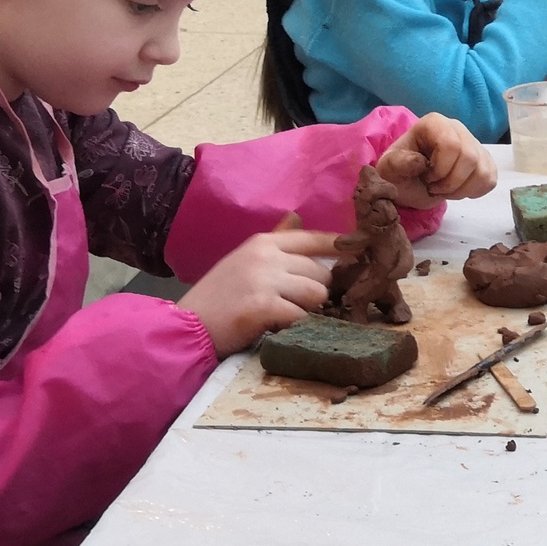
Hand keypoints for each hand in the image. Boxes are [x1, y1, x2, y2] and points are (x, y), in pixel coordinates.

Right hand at [177, 228, 336, 356]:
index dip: (339, 246)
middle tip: (297, 305)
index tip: (359, 251)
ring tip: (286, 316)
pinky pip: (301, 317)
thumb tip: (297, 218)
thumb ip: (275, 242)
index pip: (313, 238)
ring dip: (307, 310)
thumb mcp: (244, 260)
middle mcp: (266, 256)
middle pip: (320, 272)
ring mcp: (265, 280)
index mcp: (263, 242)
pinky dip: (294, 327)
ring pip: (317, 294)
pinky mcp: (264, 306)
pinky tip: (277, 328)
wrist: (187, 325)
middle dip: (316, 291)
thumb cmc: (217, 296)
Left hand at [373, 112, 497, 207]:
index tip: (426, 178)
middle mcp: (457, 128)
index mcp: (434, 124)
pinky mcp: (485, 160)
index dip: (440, 169)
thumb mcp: (389, 169)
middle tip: (435, 187)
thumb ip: (398, 164)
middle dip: (451, 182)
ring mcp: (474, 144)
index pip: (451, 144)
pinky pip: (490, 179)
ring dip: (462, 189)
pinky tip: (459, 189)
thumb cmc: (399, 173)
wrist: (410, 183)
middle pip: (470, 157)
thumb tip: (419, 162)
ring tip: (445, 190)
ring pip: (483, 170)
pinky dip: (475, 191)